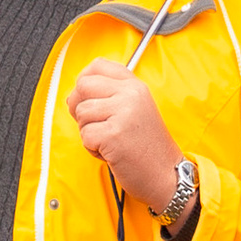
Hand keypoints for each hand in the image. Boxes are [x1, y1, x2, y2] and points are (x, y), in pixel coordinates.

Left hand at [66, 64, 180, 213]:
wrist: (166, 175)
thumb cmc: (147, 146)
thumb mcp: (135, 109)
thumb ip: (111, 94)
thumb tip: (74, 94)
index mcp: (135, 85)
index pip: (97, 65)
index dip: (85, 82)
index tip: (91, 99)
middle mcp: (130, 94)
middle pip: (82, 86)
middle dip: (80, 107)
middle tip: (97, 125)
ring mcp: (123, 113)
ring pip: (81, 112)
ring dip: (88, 132)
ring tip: (110, 141)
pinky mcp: (114, 134)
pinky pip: (85, 136)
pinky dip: (92, 149)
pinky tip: (111, 152)